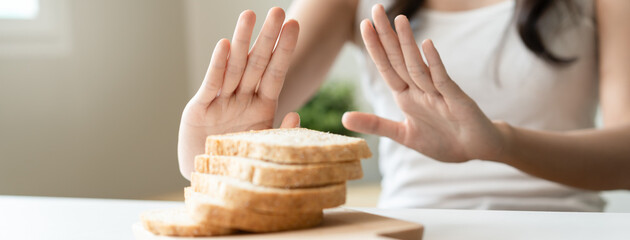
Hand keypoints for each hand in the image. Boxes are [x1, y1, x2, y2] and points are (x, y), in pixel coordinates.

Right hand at [178, 8, 299, 178]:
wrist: (207, 179)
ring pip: (235, 66)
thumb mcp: (265, 148)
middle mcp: (243, 98)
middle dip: (267, 37)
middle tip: (277, 11)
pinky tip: (226, 45)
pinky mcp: (200, 108)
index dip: (284, 50)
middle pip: (257, 63)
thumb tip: (296, 115)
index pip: (276, 73)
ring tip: (249, 15)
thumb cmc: (239, 162)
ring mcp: (222, 101)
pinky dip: (219, 65)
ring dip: (242, 41)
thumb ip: (281, 133)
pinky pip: (212, 83)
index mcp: (262, 106)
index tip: (294, 26)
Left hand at [342, 4, 505, 162]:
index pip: (387, 67)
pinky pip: (443, 79)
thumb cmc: (442, 140)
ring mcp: (439, 92)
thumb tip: (343, 118)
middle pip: (399, 59)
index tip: (364, 24)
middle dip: (386, 35)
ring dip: (408, 43)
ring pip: (418, 65)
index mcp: (406, 95)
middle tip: (376, 9)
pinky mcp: (457, 100)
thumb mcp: (403, 135)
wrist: (477, 149)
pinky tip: (427, 45)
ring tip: (399, 19)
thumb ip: (376, 125)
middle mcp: (421, 89)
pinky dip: (435, 63)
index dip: (375, 47)